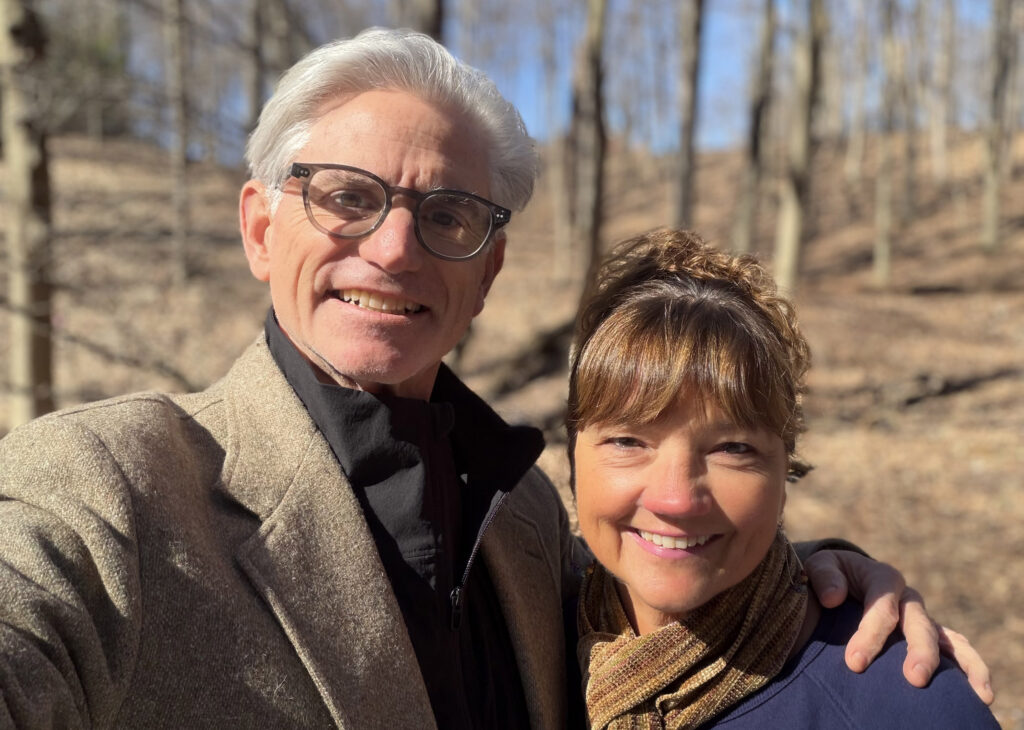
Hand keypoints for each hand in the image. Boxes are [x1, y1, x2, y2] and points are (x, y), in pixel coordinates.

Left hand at [803, 549, 993, 704]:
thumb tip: (834, 597)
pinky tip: (980, 694)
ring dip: (962, 664)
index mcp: (882, 578)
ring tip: (975, 693)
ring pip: (946, 638)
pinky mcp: (928, 637)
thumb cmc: (829, 577)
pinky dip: (970, 669)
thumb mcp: (820, 567)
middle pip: (919, 624)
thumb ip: (825, 577)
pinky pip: (955, 651)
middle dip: (919, 651)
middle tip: (915, 678)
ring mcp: (921, 619)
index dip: (870, 634)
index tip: (855, 663)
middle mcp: (907, 599)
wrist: (841, 580)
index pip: (882, 607)